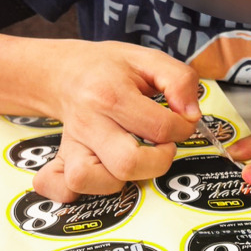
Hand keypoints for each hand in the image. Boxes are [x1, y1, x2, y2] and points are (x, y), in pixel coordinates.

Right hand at [33, 41, 199, 201]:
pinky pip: (59, 187)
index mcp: (111, 94)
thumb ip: (180, 80)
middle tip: (162, 145)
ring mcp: (72, 144)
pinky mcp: (62, 159)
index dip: (183, 128)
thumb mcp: (149, 59)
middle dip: (158, 160)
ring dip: (121, 179)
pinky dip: (74, 192)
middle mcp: (88, 122)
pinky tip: (98, 178)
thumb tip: (191, 113)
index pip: (159, 127)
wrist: (66, 71)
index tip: (182, 122)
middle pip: (127, 163)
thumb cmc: (109, 68)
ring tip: (134, 160)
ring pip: (90, 180)